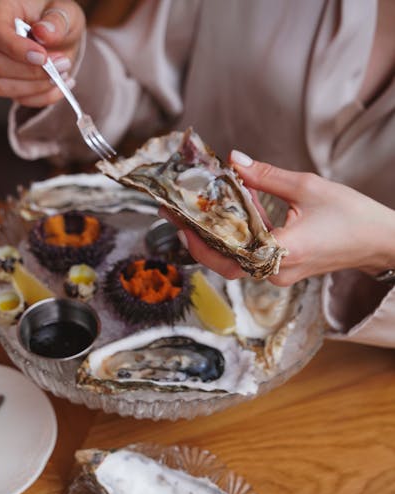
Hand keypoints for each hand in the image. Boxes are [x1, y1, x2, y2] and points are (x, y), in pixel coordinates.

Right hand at [0, 0, 85, 106]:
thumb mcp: (65, 11)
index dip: (17, 49)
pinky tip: (61, 84)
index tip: (43, 57)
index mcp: (0, 10)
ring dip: (37, 86)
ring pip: (3, 86)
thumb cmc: (57, 17)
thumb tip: (44, 34)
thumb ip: (57, 21)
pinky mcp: (9, 84)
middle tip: (62, 63)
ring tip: (62, 73)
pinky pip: (20, 99)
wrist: (62, 35)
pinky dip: (45, 97)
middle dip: (33, 71)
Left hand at [161, 150, 394, 285]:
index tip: (178, 221)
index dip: (199, 240)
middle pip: (225, 262)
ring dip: (216, 240)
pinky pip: (251, 259)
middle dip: (198, 240)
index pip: (228, 253)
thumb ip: (265, 177)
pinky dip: (236, 240)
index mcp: (284, 252)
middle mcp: (277, 271)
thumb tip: (235, 160)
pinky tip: (228, 220)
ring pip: (236, 262)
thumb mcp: (307, 187)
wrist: (379, 241)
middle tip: (176, 216)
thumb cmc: (351, 216)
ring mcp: (279, 275)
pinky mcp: (283, 271)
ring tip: (194, 216)